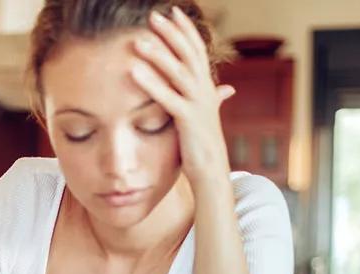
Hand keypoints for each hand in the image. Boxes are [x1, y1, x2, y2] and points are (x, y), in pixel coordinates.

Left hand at [130, 6, 234, 184]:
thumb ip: (213, 99)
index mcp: (206, 88)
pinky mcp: (187, 120)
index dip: (185, 30)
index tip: (173, 12)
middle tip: (154, 15)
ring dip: (158, 54)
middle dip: (171, 33)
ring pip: (178, 72)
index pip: (197, 50)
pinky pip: (167, 97)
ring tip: (139, 40)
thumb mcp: (208, 117)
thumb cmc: (204, 145)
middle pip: (188, 54)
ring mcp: (198, 105)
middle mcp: (205, 91)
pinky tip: (134, 70)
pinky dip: (150, 82)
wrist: (212, 172)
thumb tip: (226, 88)